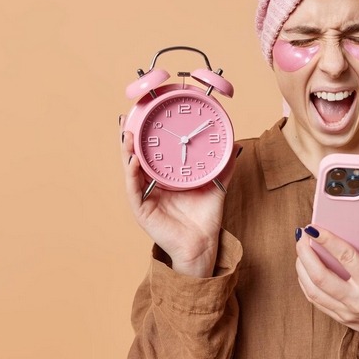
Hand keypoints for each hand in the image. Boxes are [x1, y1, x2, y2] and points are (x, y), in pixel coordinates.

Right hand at [119, 115, 238, 276]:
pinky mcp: (142, 210)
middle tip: (125, 118)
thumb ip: (222, 165)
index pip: (151, 153)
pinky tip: (133, 160)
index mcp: (164, 179)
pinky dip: (132, 174)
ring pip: (130, 171)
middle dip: (129, 139)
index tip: (143, 115)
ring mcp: (144, 197)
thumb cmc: (205, 217)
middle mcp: (151, 186)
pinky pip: (134, 190)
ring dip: (127, 152)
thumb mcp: (215, 185)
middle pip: (135, 157)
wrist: (203, 244)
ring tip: (127, 135)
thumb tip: (233, 145)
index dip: (145, 136)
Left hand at [294, 221, 358, 342]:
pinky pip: (315, 301)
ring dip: (302, 268)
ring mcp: (346, 311)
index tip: (314, 228)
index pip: (346, 258)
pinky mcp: (340, 318)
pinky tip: (304, 268)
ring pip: (313, 290)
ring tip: (300, 248)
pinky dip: (305, 283)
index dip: (328, 242)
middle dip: (306, 253)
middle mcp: (357, 299)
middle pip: (321, 276)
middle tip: (301, 235)